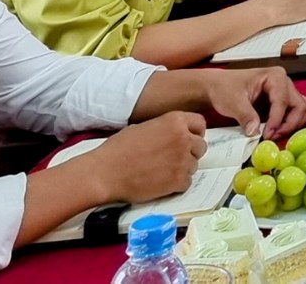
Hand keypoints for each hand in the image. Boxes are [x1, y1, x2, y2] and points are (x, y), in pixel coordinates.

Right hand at [82, 113, 207, 203]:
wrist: (105, 172)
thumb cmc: (118, 149)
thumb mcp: (143, 127)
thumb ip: (165, 128)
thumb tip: (173, 134)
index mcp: (175, 121)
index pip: (200, 124)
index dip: (194, 133)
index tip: (188, 140)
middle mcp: (183, 138)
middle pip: (200, 146)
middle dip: (190, 152)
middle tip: (173, 159)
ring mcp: (182, 160)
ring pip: (194, 165)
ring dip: (182, 169)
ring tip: (162, 171)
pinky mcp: (178, 180)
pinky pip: (187, 182)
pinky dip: (177, 184)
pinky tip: (161, 182)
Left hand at [194, 67, 305, 139]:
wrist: (218, 87)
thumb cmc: (225, 88)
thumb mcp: (232, 102)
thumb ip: (245, 116)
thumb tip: (254, 132)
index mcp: (274, 76)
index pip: (282, 101)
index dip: (277, 120)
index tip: (267, 135)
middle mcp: (285, 82)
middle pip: (299, 106)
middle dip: (289, 124)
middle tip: (273, 137)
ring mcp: (286, 92)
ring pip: (302, 110)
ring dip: (292, 125)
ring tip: (275, 135)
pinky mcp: (283, 102)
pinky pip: (295, 114)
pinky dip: (290, 125)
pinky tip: (276, 132)